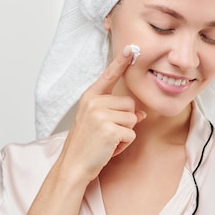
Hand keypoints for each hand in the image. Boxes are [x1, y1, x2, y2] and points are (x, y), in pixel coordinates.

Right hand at [58, 45, 145, 182]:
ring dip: (125, 133)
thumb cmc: (85, 145)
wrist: (73, 166)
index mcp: (90, 97)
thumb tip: (141, 113)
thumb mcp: (96, 122)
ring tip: (107, 141)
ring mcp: (101, 115)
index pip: (108, 76)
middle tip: (107, 133)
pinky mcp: (109, 129)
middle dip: (125, 121)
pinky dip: (124, 144)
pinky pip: (131, 134)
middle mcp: (94, 102)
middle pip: (129, 103)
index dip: (120, 62)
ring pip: (133, 118)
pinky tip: (109, 148)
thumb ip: (116, 112)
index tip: (130, 48)